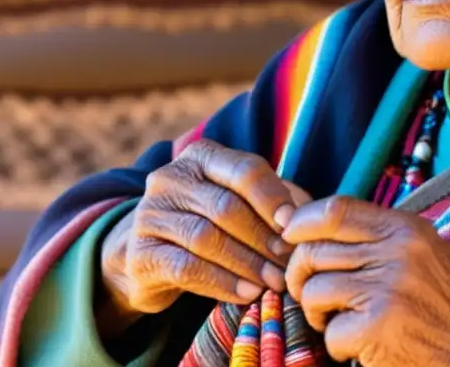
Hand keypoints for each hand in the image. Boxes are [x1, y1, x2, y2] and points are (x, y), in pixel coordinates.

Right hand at [96, 140, 310, 334]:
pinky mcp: (140, 254)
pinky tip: (247, 293)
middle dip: (263, 239)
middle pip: (227, 207)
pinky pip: (187, 268)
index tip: (295, 228)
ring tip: (273, 283)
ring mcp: (150, 215)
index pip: (244, 170)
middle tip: (289, 264)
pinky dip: (222, 283)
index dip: (273, 199)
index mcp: (201, 156)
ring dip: (247, 264)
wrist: (149, 255)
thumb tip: (310, 214)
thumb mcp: (238, 202)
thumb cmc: (210, 223)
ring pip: (207, 239)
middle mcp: (170, 178)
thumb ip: (272, 201)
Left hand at [283, 196, 449, 366]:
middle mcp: (395, 253)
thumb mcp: (435, 254)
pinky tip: (359, 350)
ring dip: (316, 313)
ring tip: (337, 324)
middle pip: (315, 251)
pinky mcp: (378, 329)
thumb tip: (331, 233)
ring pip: (315, 291)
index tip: (289, 236)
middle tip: (311, 296)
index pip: (336, 209)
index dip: (302, 221)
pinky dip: (337, 347)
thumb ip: (389, 240)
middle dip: (300, 275)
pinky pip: (331, 333)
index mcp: (407, 230)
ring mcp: (386, 290)